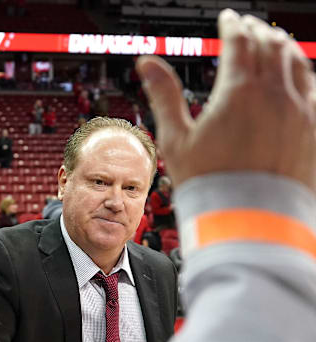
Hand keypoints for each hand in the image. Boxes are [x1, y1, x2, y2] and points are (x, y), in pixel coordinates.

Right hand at [137, 9, 315, 192]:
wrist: (248, 218)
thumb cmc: (209, 182)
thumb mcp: (177, 138)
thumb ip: (164, 94)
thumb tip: (146, 63)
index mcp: (239, 92)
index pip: (240, 42)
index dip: (232, 25)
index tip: (227, 18)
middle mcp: (275, 95)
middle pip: (271, 45)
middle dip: (258, 31)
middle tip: (248, 26)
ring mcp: (299, 111)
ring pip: (297, 62)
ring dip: (283, 46)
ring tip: (274, 42)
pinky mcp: (313, 129)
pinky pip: (313, 88)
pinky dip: (303, 72)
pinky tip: (297, 74)